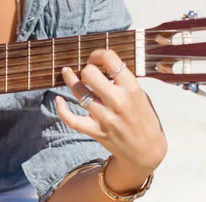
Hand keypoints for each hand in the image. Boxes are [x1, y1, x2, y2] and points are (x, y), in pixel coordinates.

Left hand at [56, 49, 166, 180]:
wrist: (147, 151)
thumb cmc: (145, 118)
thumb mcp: (141, 94)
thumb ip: (123, 81)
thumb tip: (102, 65)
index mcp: (131, 88)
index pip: (110, 59)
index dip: (98, 54)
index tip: (96, 58)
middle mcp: (117, 101)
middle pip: (90, 73)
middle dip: (87, 68)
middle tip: (88, 71)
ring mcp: (104, 117)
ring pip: (79, 92)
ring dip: (70, 79)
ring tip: (66, 72)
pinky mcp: (95, 131)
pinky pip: (71, 119)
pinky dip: (62, 109)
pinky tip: (58, 100)